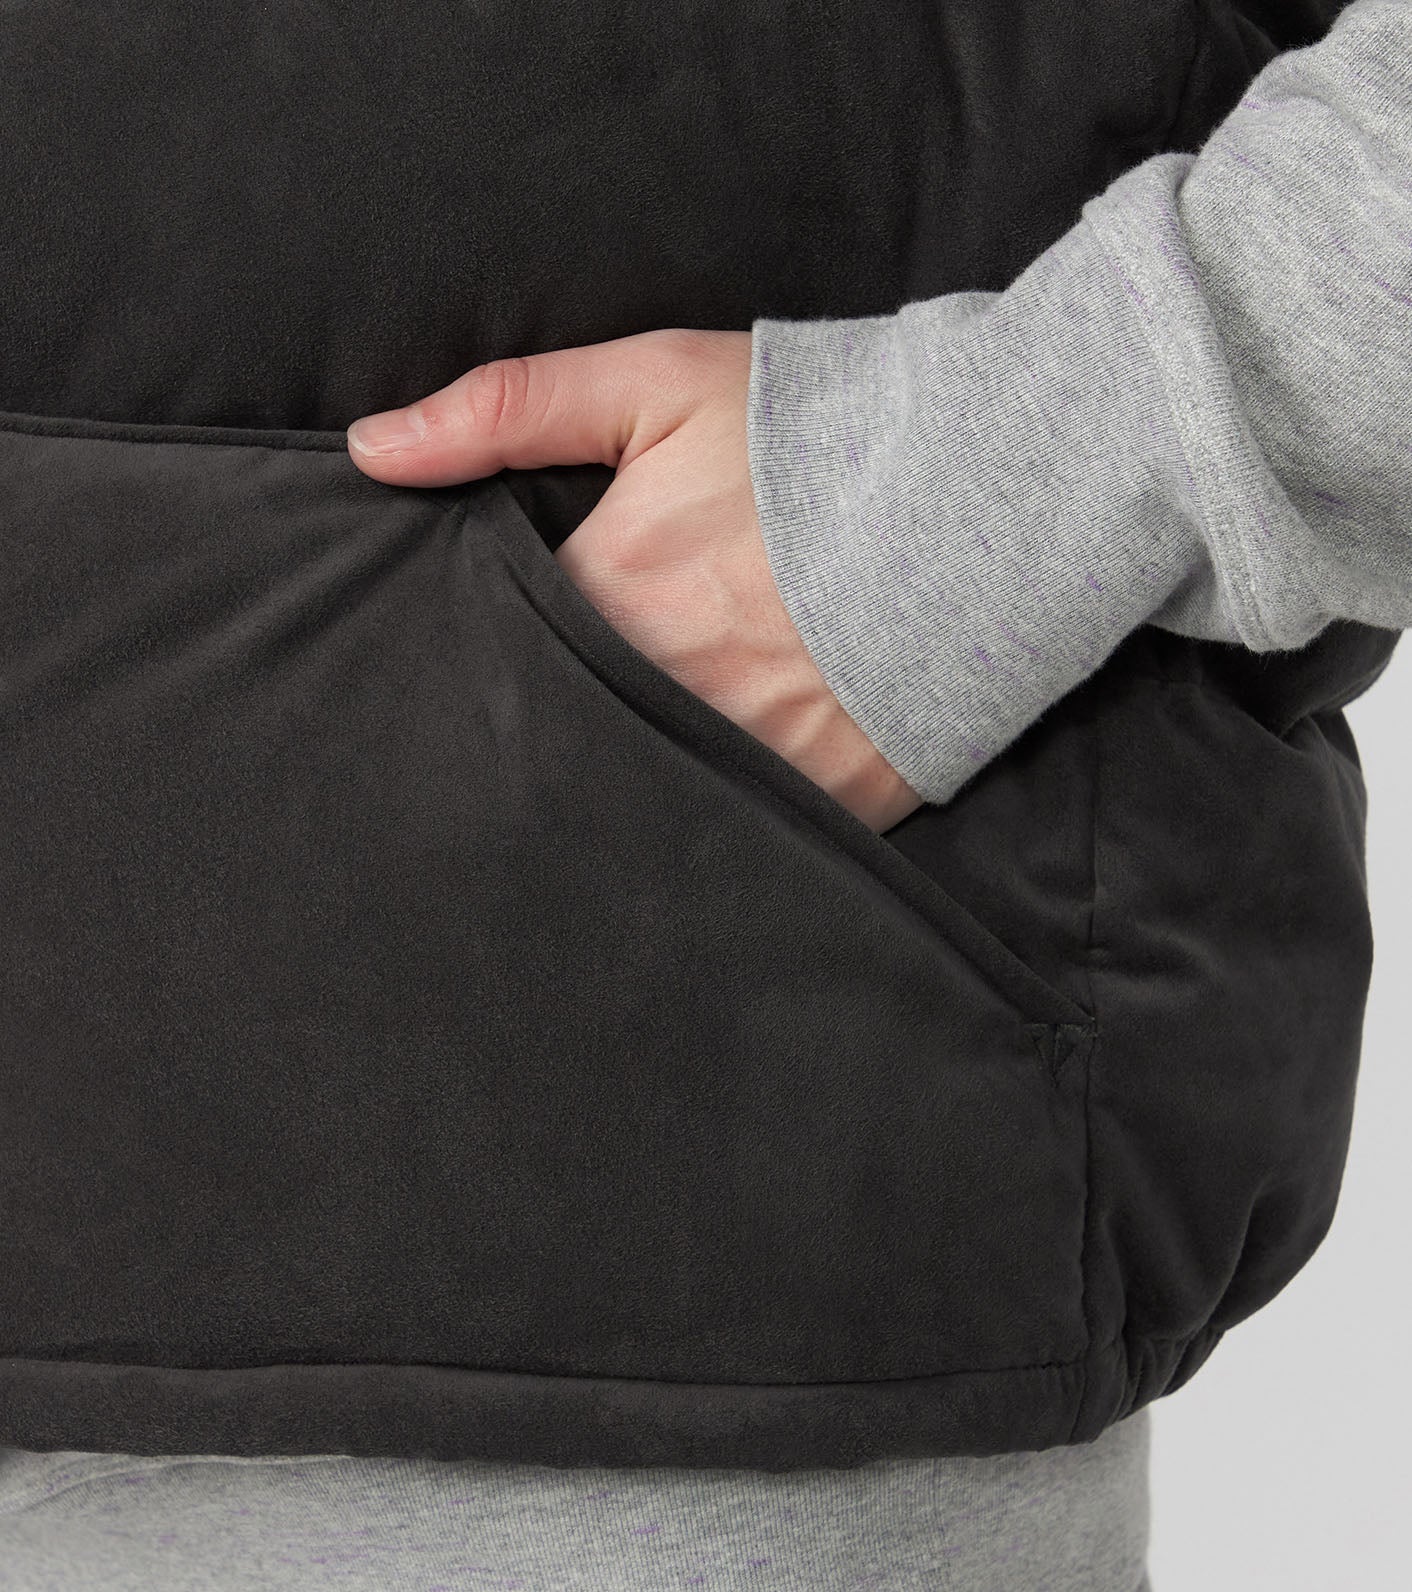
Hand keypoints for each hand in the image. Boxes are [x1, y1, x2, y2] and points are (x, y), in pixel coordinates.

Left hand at [346, 328, 923, 833]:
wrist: (987, 492)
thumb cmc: (814, 437)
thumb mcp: (656, 384)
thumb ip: (506, 409)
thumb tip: (371, 450)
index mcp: (610, 597)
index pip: (505, 653)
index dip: (492, 657)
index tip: (488, 660)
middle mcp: (664, 694)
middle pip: (565, 735)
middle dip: (545, 732)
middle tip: (535, 736)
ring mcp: (745, 758)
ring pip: (640, 792)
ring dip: (621, 779)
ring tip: (618, 766)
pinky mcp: (818, 803)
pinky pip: (735, 830)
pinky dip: (712, 818)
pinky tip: (698, 806)